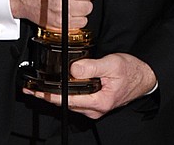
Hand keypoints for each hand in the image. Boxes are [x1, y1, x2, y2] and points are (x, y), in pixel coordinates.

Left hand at [23, 53, 156, 118]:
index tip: (38, 91)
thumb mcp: (111, 64)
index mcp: (99, 102)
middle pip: (66, 104)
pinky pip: (75, 101)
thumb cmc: (130, 71)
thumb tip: (73, 70)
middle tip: (30, 89)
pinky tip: (55, 89)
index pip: (68, 100)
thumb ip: (92, 66)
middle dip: (47, 97)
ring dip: (53, 96)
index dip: (51, 95)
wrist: (143, 77)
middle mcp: (95, 109)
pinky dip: (63, 95)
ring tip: (37, 89)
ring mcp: (94, 107)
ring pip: (69, 103)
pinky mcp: (94, 103)